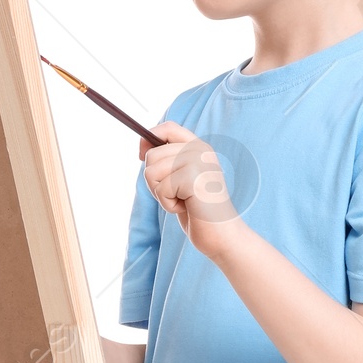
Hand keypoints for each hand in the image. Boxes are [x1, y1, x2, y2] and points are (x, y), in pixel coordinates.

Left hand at [141, 120, 238, 240]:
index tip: (141, 155)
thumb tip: (143, 148)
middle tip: (176, 194)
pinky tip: (187, 207)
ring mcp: (198, 162)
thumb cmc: (198, 210)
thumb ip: (168, 161)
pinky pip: (160, 189)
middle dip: (154, 181)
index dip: (148, 137)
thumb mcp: (181, 180)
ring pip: (151, 172)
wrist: (222, 234)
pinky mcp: (193, 178)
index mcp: (199, 147)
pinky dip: (168, 204)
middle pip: (152, 156)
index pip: (168, 127)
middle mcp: (200, 150)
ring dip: (161, 194)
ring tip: (183, 200)